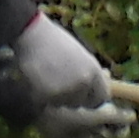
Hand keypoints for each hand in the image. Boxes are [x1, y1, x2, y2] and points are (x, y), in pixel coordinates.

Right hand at [8, 13, 128, 137]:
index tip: (82, 95)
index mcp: (93, 71)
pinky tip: (37, 80)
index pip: (101, 98)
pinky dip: (41, 95)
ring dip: (55, 96)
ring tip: (46, 77)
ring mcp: (66, 90)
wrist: (31, 34)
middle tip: (58, 81)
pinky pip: (46, 103)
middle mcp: (83, 82)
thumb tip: (106, 78)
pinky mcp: (47, 95)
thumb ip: (90, 71)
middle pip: (80, 103)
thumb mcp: (80, 54)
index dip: (91, 97)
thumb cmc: (54, 41)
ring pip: (62, 103)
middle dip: (71, 97)